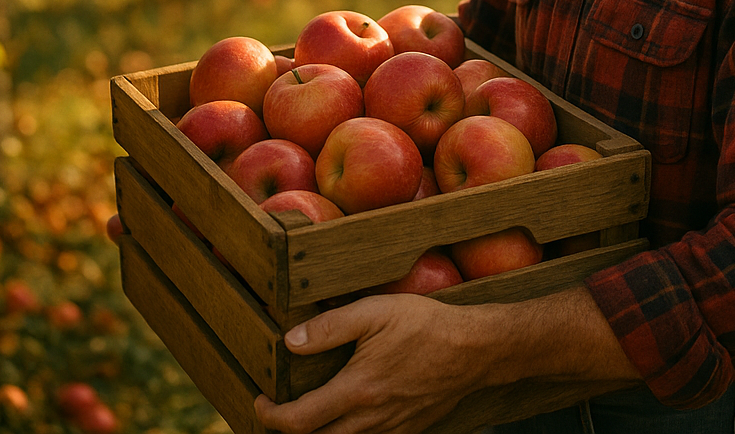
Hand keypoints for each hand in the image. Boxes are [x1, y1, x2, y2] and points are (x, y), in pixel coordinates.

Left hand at [255, 294, 486, 433]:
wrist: (474, 350)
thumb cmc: (425, 325)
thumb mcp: (375, 312)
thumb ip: (331, 327)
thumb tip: (291, 341)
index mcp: (357, 391)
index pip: (299, 421)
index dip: (270, 416)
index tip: (260, 400)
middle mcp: (370, 420)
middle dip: (289, 432)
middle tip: (277, 411)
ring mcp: (390, 430)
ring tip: (308, 413)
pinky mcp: (407, 431)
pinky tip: (348, 415)